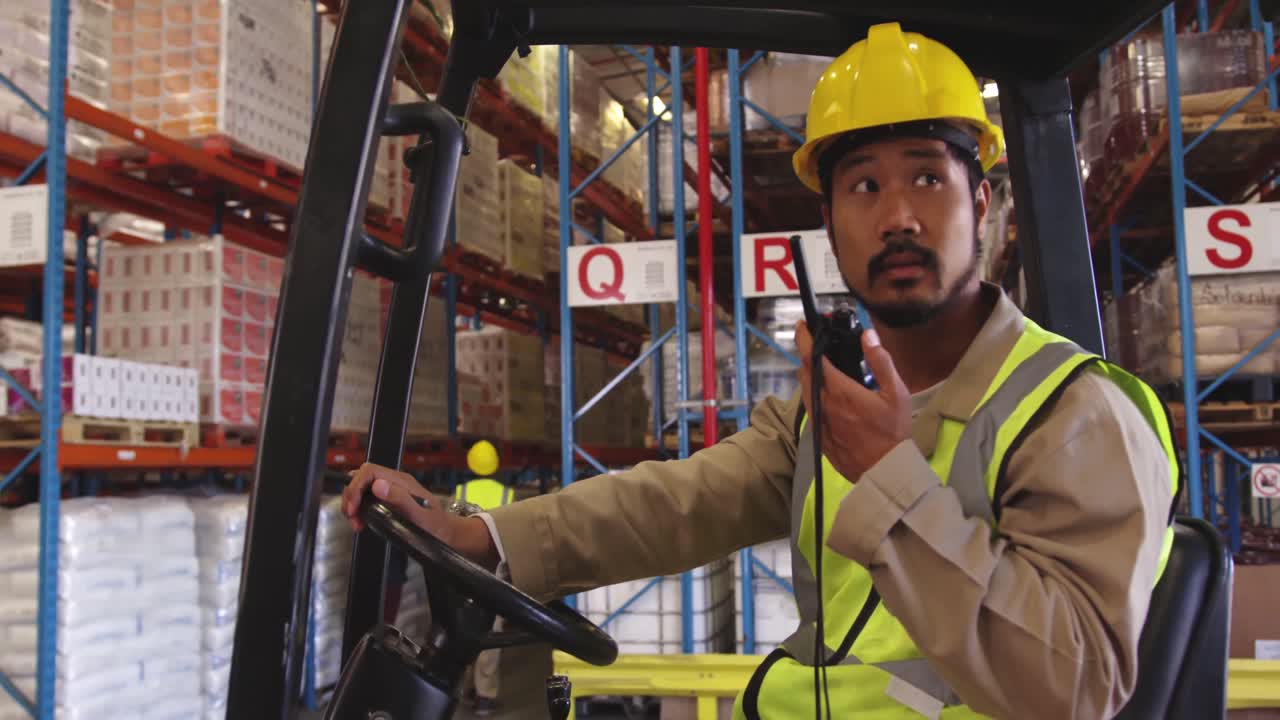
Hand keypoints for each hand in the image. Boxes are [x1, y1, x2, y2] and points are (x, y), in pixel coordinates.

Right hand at [342, 463, 498, 568]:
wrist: (447, 535)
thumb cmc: (436, 528)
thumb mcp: (420, 517)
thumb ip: (400, 499)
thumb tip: (378, 485)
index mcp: (402, 482)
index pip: (369, 471)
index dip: (356, 487)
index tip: (353, 509)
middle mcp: (395, 482)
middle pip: (362, 477)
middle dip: (352, 496)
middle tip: (353, 518)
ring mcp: (392, 490)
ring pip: (362, 488)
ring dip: (354, 504)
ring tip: (357, 523)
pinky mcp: (389, 500)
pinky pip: (368, 498)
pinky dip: (360, 509)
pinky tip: (362, 522)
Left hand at [795, 322, 911, 483]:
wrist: (885, 472)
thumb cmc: (894, 432)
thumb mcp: (896, 393)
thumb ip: (881, 361)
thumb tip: (867, 335)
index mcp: (840, 391)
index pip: (812, 358)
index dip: (803, 338)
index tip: (802, 326)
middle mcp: (823, 405)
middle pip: (804, 372)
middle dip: (807, 355)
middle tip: (819, 344)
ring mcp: (819, 422)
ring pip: (805, 391)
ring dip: (809, 375)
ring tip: (824, 367)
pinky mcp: (819, 437)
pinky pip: (810, 408)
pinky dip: (814, 395)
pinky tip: (827, 395)